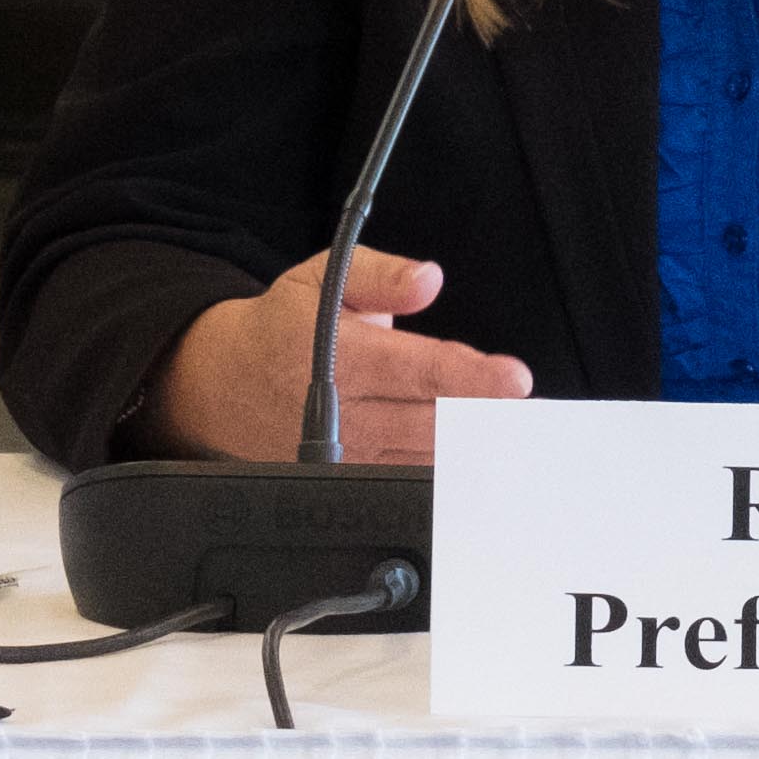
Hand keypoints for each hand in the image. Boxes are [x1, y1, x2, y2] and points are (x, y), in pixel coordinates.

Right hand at [135, 247, 533, 461]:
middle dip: (486, 422)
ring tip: (526, 446)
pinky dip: (446, 478)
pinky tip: (485, 472)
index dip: (468, 376)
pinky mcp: (342, 480)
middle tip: (537, 419)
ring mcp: (342, 453)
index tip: (514, 380)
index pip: (415, 368)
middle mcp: (340, 410)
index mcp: (336, 353)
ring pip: (420, 460)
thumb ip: (380, 275)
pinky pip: (402, 483)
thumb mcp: (323, 278)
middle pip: (427, 422)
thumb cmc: (283, 326)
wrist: (221, 384)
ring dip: (477, 455)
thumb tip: (429, 279)